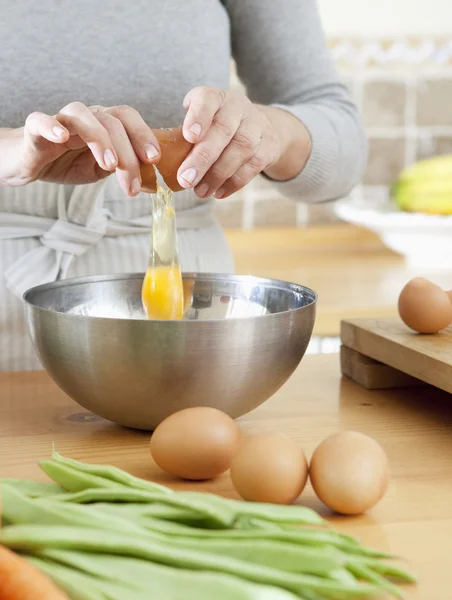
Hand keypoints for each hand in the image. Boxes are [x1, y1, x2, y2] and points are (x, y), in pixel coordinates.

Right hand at [0, 103, 159, 196]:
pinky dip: (51, 126)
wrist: (31, 164)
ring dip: (99, 138)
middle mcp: (86, 117)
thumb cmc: (69, 162)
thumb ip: (123, 168)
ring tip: (109, 164)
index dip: (144, 135)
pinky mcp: (35, 129)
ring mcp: (60, 120)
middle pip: (111, 121)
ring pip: (81, 115)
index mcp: (104, 124)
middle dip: (127, 152)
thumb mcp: (102, 169)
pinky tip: (61, 138)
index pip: (128, 119)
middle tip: (132, 182)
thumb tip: (152, 181)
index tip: (155, 160)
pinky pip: (40, 120)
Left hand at [177, 87, 310, 198]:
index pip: (208, 100)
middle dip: (203, 158)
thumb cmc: (217, 127)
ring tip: (200, 192)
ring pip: (240, 150)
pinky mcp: (269, 147)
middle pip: (223, 131)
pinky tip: (218, 193)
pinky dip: (233, 183)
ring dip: (217, 175)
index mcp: (216, 98)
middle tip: (185, 180)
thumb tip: (161, 162)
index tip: (189, 136)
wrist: (259, 127)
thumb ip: (185, 134)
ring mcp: (257, 126)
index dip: (199, 117)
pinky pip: (252, 167)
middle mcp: (238, 107)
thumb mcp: (202, 121)